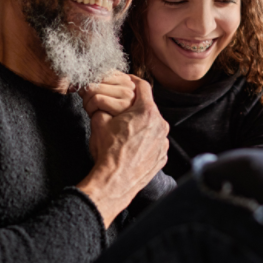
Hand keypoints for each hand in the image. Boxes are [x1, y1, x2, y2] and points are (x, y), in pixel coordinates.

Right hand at [77, 78, 168, 227]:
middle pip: (149, 108)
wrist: (114, 182)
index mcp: (147, 112)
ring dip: (142, 125)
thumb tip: (99, 100)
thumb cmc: (107, 152)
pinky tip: (132, 147)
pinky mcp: (162, 157)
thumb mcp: (99, 122)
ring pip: (153, 126)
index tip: (128, 80)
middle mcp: (160, 125)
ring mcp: (163, 142)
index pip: (143, 86)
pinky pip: (155, 143)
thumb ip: (103, 106)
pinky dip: (146, 141)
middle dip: (136, 107)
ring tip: (127, 132)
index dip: (133, 80)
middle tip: (123, 110)